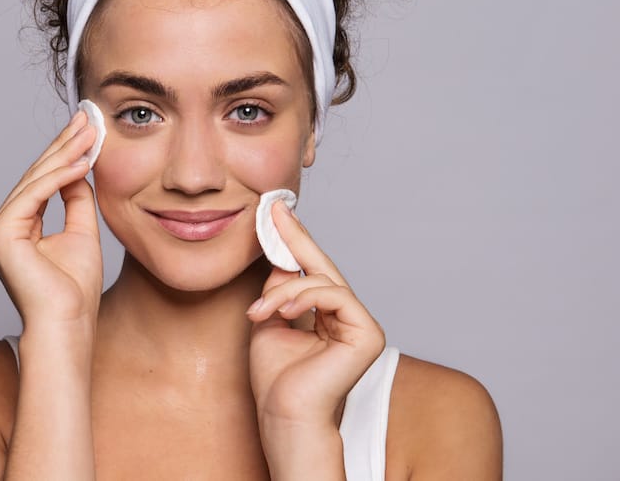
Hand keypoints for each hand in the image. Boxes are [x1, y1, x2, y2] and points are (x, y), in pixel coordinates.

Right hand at [0, 110, 102, 329]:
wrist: (68, 323)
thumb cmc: (75, 290)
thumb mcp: (81, 232)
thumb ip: (76, 198)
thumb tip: (79, 166)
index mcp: (17, 228)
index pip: (42, 182)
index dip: (65, 153)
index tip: (87, 128)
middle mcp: (1, 227)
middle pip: (37, 176)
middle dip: (65, 145)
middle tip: (88, 118)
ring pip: (35, 181)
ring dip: (66, 154)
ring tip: (92, 133)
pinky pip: (34, 195)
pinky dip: (60, 176)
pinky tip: (83, 161)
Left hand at [247, 201, 384, 429]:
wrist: (284, 415)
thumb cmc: (276, 378)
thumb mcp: (269, 319)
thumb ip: (278, 288)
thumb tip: (280, 252)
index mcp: (327, 315)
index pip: (312, 270)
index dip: (294, 240)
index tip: (275, 213)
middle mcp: (348, 317)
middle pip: (322, 267)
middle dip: (295, 238)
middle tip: (274, 212)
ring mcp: (361, 325)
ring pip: (322, 281)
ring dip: (284, 292)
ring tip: (259, 312)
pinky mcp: (368, 333)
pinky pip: (335, 295)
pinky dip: (302, 298)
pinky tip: (281, 312)